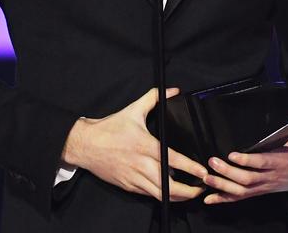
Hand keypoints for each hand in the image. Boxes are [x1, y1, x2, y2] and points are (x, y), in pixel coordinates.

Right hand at [61, 87, 207, 201]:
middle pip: (169, 186)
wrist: (84, 145)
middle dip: (188, 191)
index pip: (174, 160)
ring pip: (159, 195)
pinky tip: (169, 191)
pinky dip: (161, 194)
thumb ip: (154, 98)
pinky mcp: (127, 185)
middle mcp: (141, 165)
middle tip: (202, 188)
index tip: (203, 171)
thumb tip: (172, 90)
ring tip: (190, 193)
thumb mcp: (133, 110)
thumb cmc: (108, 129)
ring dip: (177, 197)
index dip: (191, 168)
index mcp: (146, 146)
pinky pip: (148, 194)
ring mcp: (134, 178)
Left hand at [202, 124, 287, 203]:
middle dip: (228, 172)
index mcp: (281, 161)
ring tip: (207, 177)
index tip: (232, 155)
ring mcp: (264, 186)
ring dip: (223, 185)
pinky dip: (223, 199)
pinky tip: (209, 198)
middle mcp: (271, 176)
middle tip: (213, 162)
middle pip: (248, 178)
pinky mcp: (259, 192)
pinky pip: (240, 198)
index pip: (262, 162)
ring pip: (242, 190)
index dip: (247, 161)